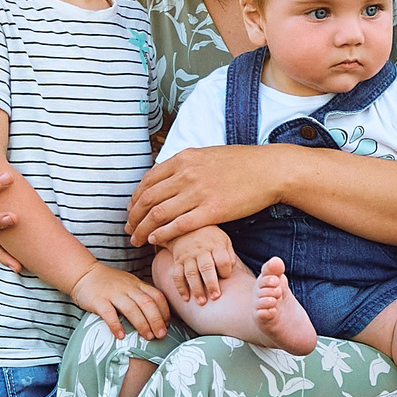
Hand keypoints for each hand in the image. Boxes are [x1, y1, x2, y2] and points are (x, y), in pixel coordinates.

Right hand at [72, 264, 169, 341]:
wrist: (84, 274)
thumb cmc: (109, 283)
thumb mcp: (129, 284)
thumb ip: (141, 296)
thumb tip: (157, 316)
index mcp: (137, 285)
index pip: (157, 296)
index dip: (164, 311)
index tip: (167, 325)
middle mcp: (128, 288)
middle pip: (147, 303)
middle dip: (157, 320)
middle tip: (161, 335)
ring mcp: (113, 294)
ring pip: (131, 308)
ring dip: (141, 324)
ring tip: (147, 337)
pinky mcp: (98, 300)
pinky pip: (109, 313)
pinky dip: (116, 325)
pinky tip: (121, 336)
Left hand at [128, 146, 279, 248]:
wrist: (269, 170)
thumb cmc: (241, 163)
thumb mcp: (207, 155)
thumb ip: (186, 165)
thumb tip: (168, 176)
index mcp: (184, 159)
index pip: (148, 181)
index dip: (135, 198)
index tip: (131, 210)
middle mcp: (186, 175)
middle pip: (148, 199)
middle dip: (133, 216)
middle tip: (128, 229)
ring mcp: (198, 193)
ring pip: (158, 214)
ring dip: (143, 229)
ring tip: (136, 239)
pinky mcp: (212, 211)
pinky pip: (178, 226)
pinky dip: (162, 234)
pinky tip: (155, 240)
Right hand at [166, 227, 238, 304]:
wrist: (187, 226)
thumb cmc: (211, 238)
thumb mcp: (224, 240)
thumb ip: (229, 255)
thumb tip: (230, 269)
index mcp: (215, 245)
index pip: (222, 260)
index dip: (225, 270)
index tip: (226, 276)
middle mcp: (201, 251)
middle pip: (206, 268)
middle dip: (211, 284)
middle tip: (215, 297)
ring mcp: (188, 256)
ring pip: (190, 273)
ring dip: (196, 289)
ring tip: (201, 302)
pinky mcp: (178, 260)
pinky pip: (177, 275)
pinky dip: (180, 287)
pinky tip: (186, 298)